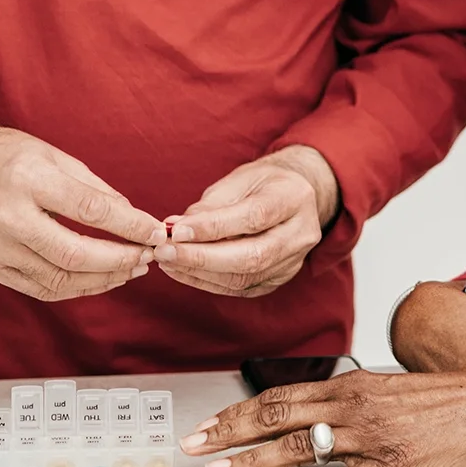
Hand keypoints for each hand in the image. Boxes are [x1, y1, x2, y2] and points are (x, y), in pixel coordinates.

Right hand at [0, 103, 162, 301]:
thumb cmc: (10, 156)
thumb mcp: (55, 156)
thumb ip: (95, 189)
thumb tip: (135, 218)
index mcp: (27, 180)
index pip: (88, 211)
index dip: (129, 225)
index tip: (157, 231)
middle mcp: (8, 218)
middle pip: (74, 253)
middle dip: (119, 260)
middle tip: (149, 257)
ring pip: (60, 279)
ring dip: (103, 279)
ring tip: (132, 269)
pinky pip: (42, 289)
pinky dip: (77, 288)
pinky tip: (101, 278)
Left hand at [152, 146, 338, 297]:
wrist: (297, 196)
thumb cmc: (264, 182)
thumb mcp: (240, 179)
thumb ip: (211, 205)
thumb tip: (177, 228)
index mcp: (294, 198)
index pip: (254, 218)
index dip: (213, 227)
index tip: (177, 231)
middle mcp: (300, 234)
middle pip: (251, 256)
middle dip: (202, 258)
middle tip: (165, 252)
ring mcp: (293, 261)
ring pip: (244, 278)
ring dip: (200, 272)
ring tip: (167, 260)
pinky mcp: (278, 279)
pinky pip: (240, 288)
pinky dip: (207, 281)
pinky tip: (184, 270)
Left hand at [184, 364, 465, 466]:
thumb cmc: (448, 401)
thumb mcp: (391, 389)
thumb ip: (351, 402)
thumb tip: (313, 416)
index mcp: (353, 385)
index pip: (281, 395)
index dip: (238, 412)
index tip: (207, 425)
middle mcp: (355, 406)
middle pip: (277, 416)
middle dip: (228, 433)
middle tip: (191, 447)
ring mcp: (373, 438)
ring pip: (299, 448)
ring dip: (252, 461)